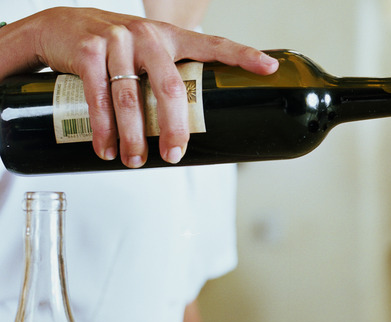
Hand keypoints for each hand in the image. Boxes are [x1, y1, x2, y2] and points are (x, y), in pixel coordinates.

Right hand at [3, 7, 278, 167]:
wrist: (57, 27)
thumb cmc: (115, 51)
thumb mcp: (147, 54)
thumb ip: (168, 77)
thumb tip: (195, 129)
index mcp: (172, 37)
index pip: (214, 44)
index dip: (244, 55)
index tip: (270, 68)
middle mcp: (148, 35)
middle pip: (170, 88)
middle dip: (174, 128)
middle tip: (175, 155)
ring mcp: (117, 40)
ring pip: (130, 98)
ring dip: (132, 137)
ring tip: (135, 162)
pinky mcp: (87, 50)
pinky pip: (97, 96)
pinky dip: (102, 129)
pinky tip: (105, 149)